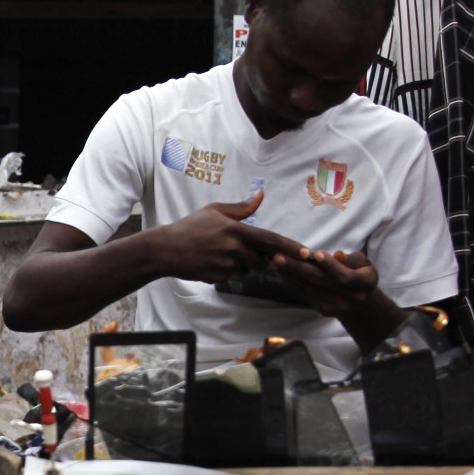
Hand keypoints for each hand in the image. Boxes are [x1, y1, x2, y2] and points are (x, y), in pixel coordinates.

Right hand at [142, 190, 289, 284]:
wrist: (166, 249)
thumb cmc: (190, 227)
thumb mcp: (215, 211)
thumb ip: (241, 208)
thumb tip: (261, 196)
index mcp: (236, 230)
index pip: (271, 240)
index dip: (291, 247)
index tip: (307, 253)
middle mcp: (234, 249)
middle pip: (261, 260)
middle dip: (255, 256)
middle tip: (235, 247)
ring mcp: (227, 266)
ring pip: (247, 269)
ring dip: (240, 263)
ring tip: (218, 253)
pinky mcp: (219, 278)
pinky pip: (232, 276)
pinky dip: (226, 270)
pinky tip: (210, 262)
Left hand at [266, 245, 380, 320]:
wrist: (359, 301)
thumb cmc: (359, 272)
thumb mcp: (362, 262)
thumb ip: (351, 260)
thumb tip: (337, 255)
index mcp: (367, 283)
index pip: (346, 276)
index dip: (331, 266)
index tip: (318, 254)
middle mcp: (353, 298)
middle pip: (322, 282)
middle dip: (299, 268)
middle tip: (279, 257)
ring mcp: (337, 307)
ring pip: (311, 287)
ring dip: (290, 273)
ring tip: (275, 261)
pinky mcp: (324, 310)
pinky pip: (307, 292)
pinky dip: (293, 280)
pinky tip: (281, 270)